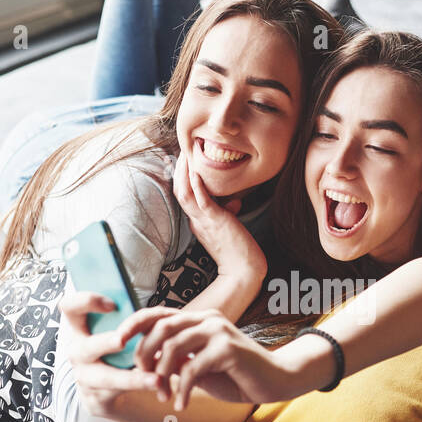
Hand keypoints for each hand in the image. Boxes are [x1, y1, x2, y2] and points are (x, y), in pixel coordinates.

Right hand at [58, 289, 162, 415]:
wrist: (118, 392)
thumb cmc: (121, 352)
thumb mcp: (121, 333)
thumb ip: (128, 320)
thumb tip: (153, 309)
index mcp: (79, 329)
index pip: (70, 307)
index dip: (86, 302)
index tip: (112, 304)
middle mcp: (77, 353)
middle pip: (84, 346)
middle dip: (104, 343)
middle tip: (121, 341)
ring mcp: (83, 378)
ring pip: (106, 378)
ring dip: (131, 379)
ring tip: (156, 379)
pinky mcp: (95, 400)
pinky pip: (118, 395)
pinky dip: (140, 389)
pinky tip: (157, 385)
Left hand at [113, 306, 292, 409]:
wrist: (274, 381)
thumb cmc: (235, 375)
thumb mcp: (199, 367)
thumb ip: (176, 361)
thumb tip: (146, 364)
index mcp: (198, 319)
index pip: (158, 313)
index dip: (134, 324)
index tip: (117, 342)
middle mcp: (207, 319)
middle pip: (161, 327)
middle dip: (145, 355)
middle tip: (144, 380)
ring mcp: (218, 331)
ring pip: (174, 346)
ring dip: (162, 375)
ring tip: (163, 395)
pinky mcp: (228, 349)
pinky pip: (193, 368)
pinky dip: (183, 389)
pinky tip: (183, 404)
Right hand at [172, 151, 266, 281]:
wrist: (242, 271)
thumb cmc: (238, 252)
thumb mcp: (229, 228)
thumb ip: (228, 213)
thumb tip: (234, 203)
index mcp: (198, 222)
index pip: (185, 197)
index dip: (182, 178)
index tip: (185, 161)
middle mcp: (196, 220)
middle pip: (179, 191)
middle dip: (179, 170)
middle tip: (182, 150)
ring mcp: (204, 221)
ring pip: (185, 194)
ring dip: (183, 173)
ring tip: (185, 154)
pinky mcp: (215, 222)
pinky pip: (201, 202)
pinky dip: (196, 186)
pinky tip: (195, 171)